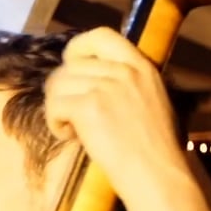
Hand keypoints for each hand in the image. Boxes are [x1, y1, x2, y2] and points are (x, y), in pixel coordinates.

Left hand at [43, 26, 210, 210]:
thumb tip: (91, 78)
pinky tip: (70, 136)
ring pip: (57, 84)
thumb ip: (127, 83)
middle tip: (71, 114)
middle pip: (69, 66)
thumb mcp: (152, 100)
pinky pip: (54, 105)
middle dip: (62, 90)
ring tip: (71, 128)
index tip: (71, 67)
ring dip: (57, 108)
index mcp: (142, 65)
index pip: (100, 35)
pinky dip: (55, 123)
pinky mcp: (88, 107)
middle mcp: (124, 71)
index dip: (77, 49)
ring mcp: (106, 87)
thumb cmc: (155, 149)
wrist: (157, 175)